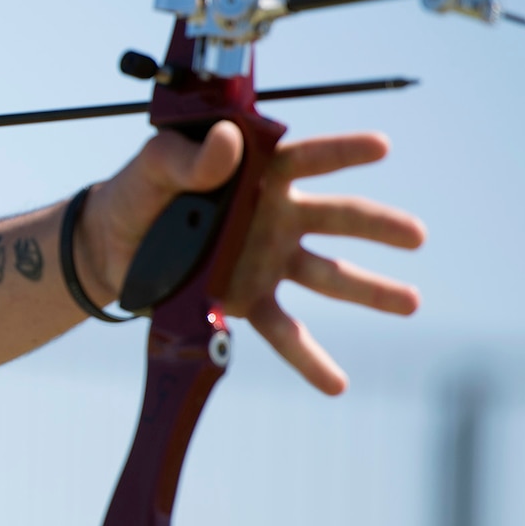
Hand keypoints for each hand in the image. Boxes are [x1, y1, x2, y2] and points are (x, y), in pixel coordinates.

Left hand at [80, 123, 424, 393]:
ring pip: (328, 277)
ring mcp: (267, 261)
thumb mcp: (154, 167)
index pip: (306, 159)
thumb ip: (189, 156)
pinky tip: (338, 384)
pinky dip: (311, 359)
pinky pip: (285, 332)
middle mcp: (275, 217)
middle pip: (337, 218)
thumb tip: (229, 141)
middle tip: (416, 236)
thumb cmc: (137, 194)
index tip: (381, 147)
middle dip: (379, 226)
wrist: (108, 246)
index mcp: (257, 175)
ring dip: (371, 291)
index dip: (342, 151)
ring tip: (411, 303)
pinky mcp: (248, 301)